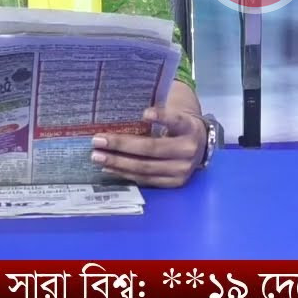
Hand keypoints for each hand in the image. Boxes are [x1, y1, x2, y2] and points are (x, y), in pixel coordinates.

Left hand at [91, 108, 205, 187]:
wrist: (199, 146)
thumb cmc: (179, 128)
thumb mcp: (176, 116)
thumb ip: (158, 115)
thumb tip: (122, 113)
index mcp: (190, 128)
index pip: (176, 121)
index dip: (162, 117)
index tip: (144, 113)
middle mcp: (189, 150)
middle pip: (152, 148)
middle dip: (122, 144)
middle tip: (98, 141)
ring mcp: (182, 170)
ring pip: (146, 167)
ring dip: (118, 162)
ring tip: (98, 156)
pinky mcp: (174, 183)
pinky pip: (146, 180)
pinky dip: (125, 173)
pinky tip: (110, 167)